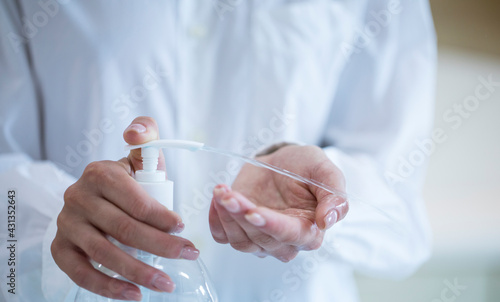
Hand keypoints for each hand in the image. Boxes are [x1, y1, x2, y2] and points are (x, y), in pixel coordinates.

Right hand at [51, 117, 198, 300]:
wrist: (97, 195)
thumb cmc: (128, 180)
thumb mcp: (139, 156)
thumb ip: (146, 138)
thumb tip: (135, 134)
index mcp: (100, 174)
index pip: (136, 201)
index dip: (162, 218)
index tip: (184, 229)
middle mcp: (78, 197)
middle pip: (124, 229)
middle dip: (161, 246)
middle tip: (188, 255)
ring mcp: (66, 225)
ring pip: (105, 254)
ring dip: (139, 272)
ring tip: (166, 283)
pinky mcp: (61, 248)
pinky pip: (82, 273)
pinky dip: (108, 287)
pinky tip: (134, 294)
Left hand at [209, 145, 347, 261]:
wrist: (283, 162)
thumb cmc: (306, 168)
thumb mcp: (324, 171)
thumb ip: (334, 195)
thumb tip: (327, 221)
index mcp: (309, 230)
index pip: (289, 235)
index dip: (270, 225)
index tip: (252, 211)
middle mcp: (284, 241)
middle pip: (260, 239)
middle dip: (241, 215)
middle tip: (228, 193)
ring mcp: (259, 239)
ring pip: (240, 240)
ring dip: (227, 216)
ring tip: (221, 191)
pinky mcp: (240, 231)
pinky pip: (223, 236)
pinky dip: (216, 220)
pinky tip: (217, 199)